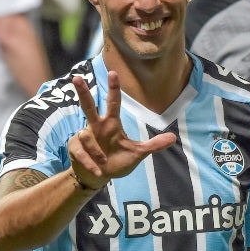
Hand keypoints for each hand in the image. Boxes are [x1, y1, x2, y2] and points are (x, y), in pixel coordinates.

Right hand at [67, 71, 176, 187]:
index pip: (113, 103)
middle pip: (88, 106)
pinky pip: (81, 152)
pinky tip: (98, 171)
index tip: (113, 73)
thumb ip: (153, 145)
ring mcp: (84, 137)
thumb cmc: (117, 161)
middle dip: (82, 92)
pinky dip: (90, 162)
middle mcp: (96, 127)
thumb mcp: (137, 153)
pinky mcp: (75, 148)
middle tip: (77, 78)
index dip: (113, 88)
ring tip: (104, 162)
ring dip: (96, 150)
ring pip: (85, 135)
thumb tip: (174, 137)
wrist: (99, 177)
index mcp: (111, 124)